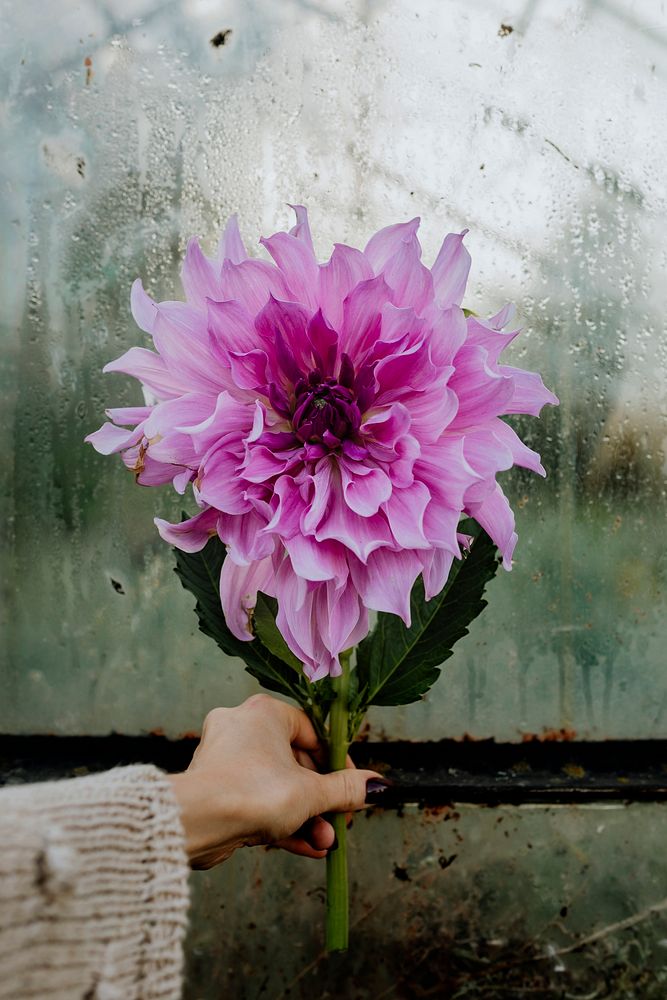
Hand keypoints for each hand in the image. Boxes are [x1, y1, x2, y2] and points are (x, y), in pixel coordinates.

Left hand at [169, 694, 383, 868]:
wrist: (196, 823)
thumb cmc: (254, 792)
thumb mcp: (311, 793)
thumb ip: (346, 789)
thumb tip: (380, 786)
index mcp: (264, 713)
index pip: (312, 733)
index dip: (337, 764)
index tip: (352, 789)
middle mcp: (242, 728)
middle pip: (296, 765)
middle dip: (321, 802)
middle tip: (339, 824)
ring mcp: (226, 760)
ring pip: (277, 787)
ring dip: (305, 818)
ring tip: (325, 843)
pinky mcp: (217, 789)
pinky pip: (257, 802)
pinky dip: (282, 823)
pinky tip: (308, 848)